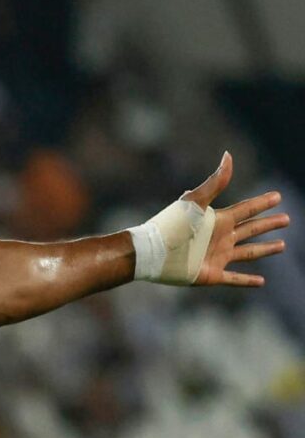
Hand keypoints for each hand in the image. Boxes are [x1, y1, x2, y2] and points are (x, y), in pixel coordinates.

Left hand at [182, 151, 289, 285]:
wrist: (150, 252)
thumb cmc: (170, 226)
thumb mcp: (194, 202)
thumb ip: (214, 183)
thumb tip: (228, 156)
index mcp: (218, 220)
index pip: (247, 210)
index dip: (262, 203)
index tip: (278, 196)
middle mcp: (220, 238)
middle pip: (251, 229)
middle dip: (268, 224)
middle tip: (286, 219)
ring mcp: (216, 257)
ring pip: (248, 253)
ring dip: (265, 249)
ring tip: (282, 245)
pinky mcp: (211, 275)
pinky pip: (234, 279)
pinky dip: (247, 281)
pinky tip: (262, 281)